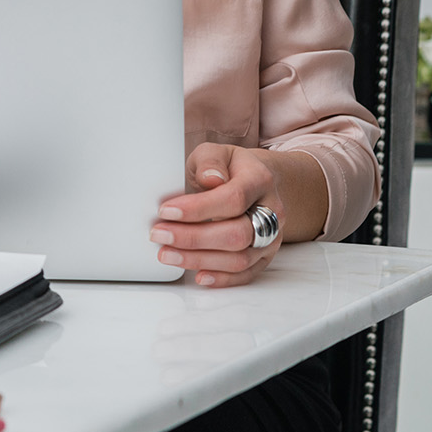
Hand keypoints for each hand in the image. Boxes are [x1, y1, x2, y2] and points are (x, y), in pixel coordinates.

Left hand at [150, 143, 285, 287]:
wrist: (256, 182)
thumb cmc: (230, 168)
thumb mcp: (217, 152)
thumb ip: (210, 161)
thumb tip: (212, 178)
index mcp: (260, 180)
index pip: (232, 199)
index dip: (197, 208)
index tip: (166, 210)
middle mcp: (273, 211)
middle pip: (237, 234)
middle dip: (193, 238)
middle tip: (159, 234)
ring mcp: (272, 237)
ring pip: (240, 259)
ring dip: (200, 260)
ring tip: (167, 254)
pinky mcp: (265, 256)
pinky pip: (247, 274)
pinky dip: (222, 279)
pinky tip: (198, 276)